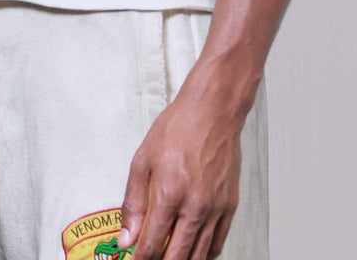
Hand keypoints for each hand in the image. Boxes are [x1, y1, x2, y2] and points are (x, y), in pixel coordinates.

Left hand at [118, 67, 245, 259]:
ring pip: (198, 256)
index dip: (140, 259)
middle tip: (150, 259)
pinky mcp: (229, 207)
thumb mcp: (142, 160)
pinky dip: (203, 255)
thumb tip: (127, 238)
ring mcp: (215, 209)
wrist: (212, 112)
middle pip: (176, 258)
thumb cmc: (177, 129)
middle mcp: (195, 206)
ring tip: (168, 256)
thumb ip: (133, 203)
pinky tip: (192, 252)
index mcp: (169, 194)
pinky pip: (217, 245)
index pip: (151, 246)